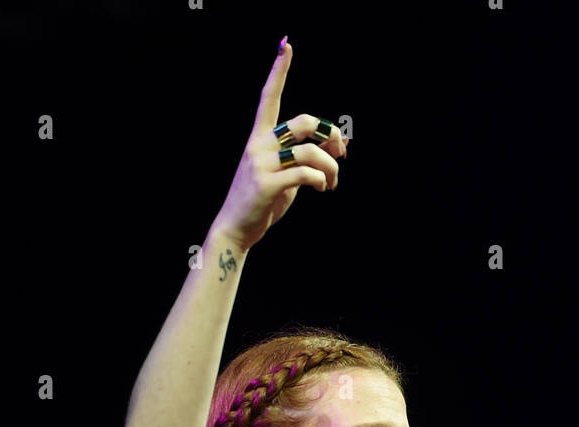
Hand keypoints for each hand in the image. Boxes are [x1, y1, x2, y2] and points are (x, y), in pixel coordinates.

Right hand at [211, 39, 347, 252]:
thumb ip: (305, 156)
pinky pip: (305, 173)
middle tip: (342, 153)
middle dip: (330, 135)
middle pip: (304, 122)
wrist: (236, 229)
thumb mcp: (285, 174)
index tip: (286, 46)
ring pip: (310, 151)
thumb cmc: (262, 201)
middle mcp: (259, 145)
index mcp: (260, 137)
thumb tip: (337, 145)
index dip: (278, 71)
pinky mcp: (267, 184)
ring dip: (331, 167)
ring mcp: (261, 164)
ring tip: (332, 182)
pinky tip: (324, 188)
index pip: (269, 98)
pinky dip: (321, 179)